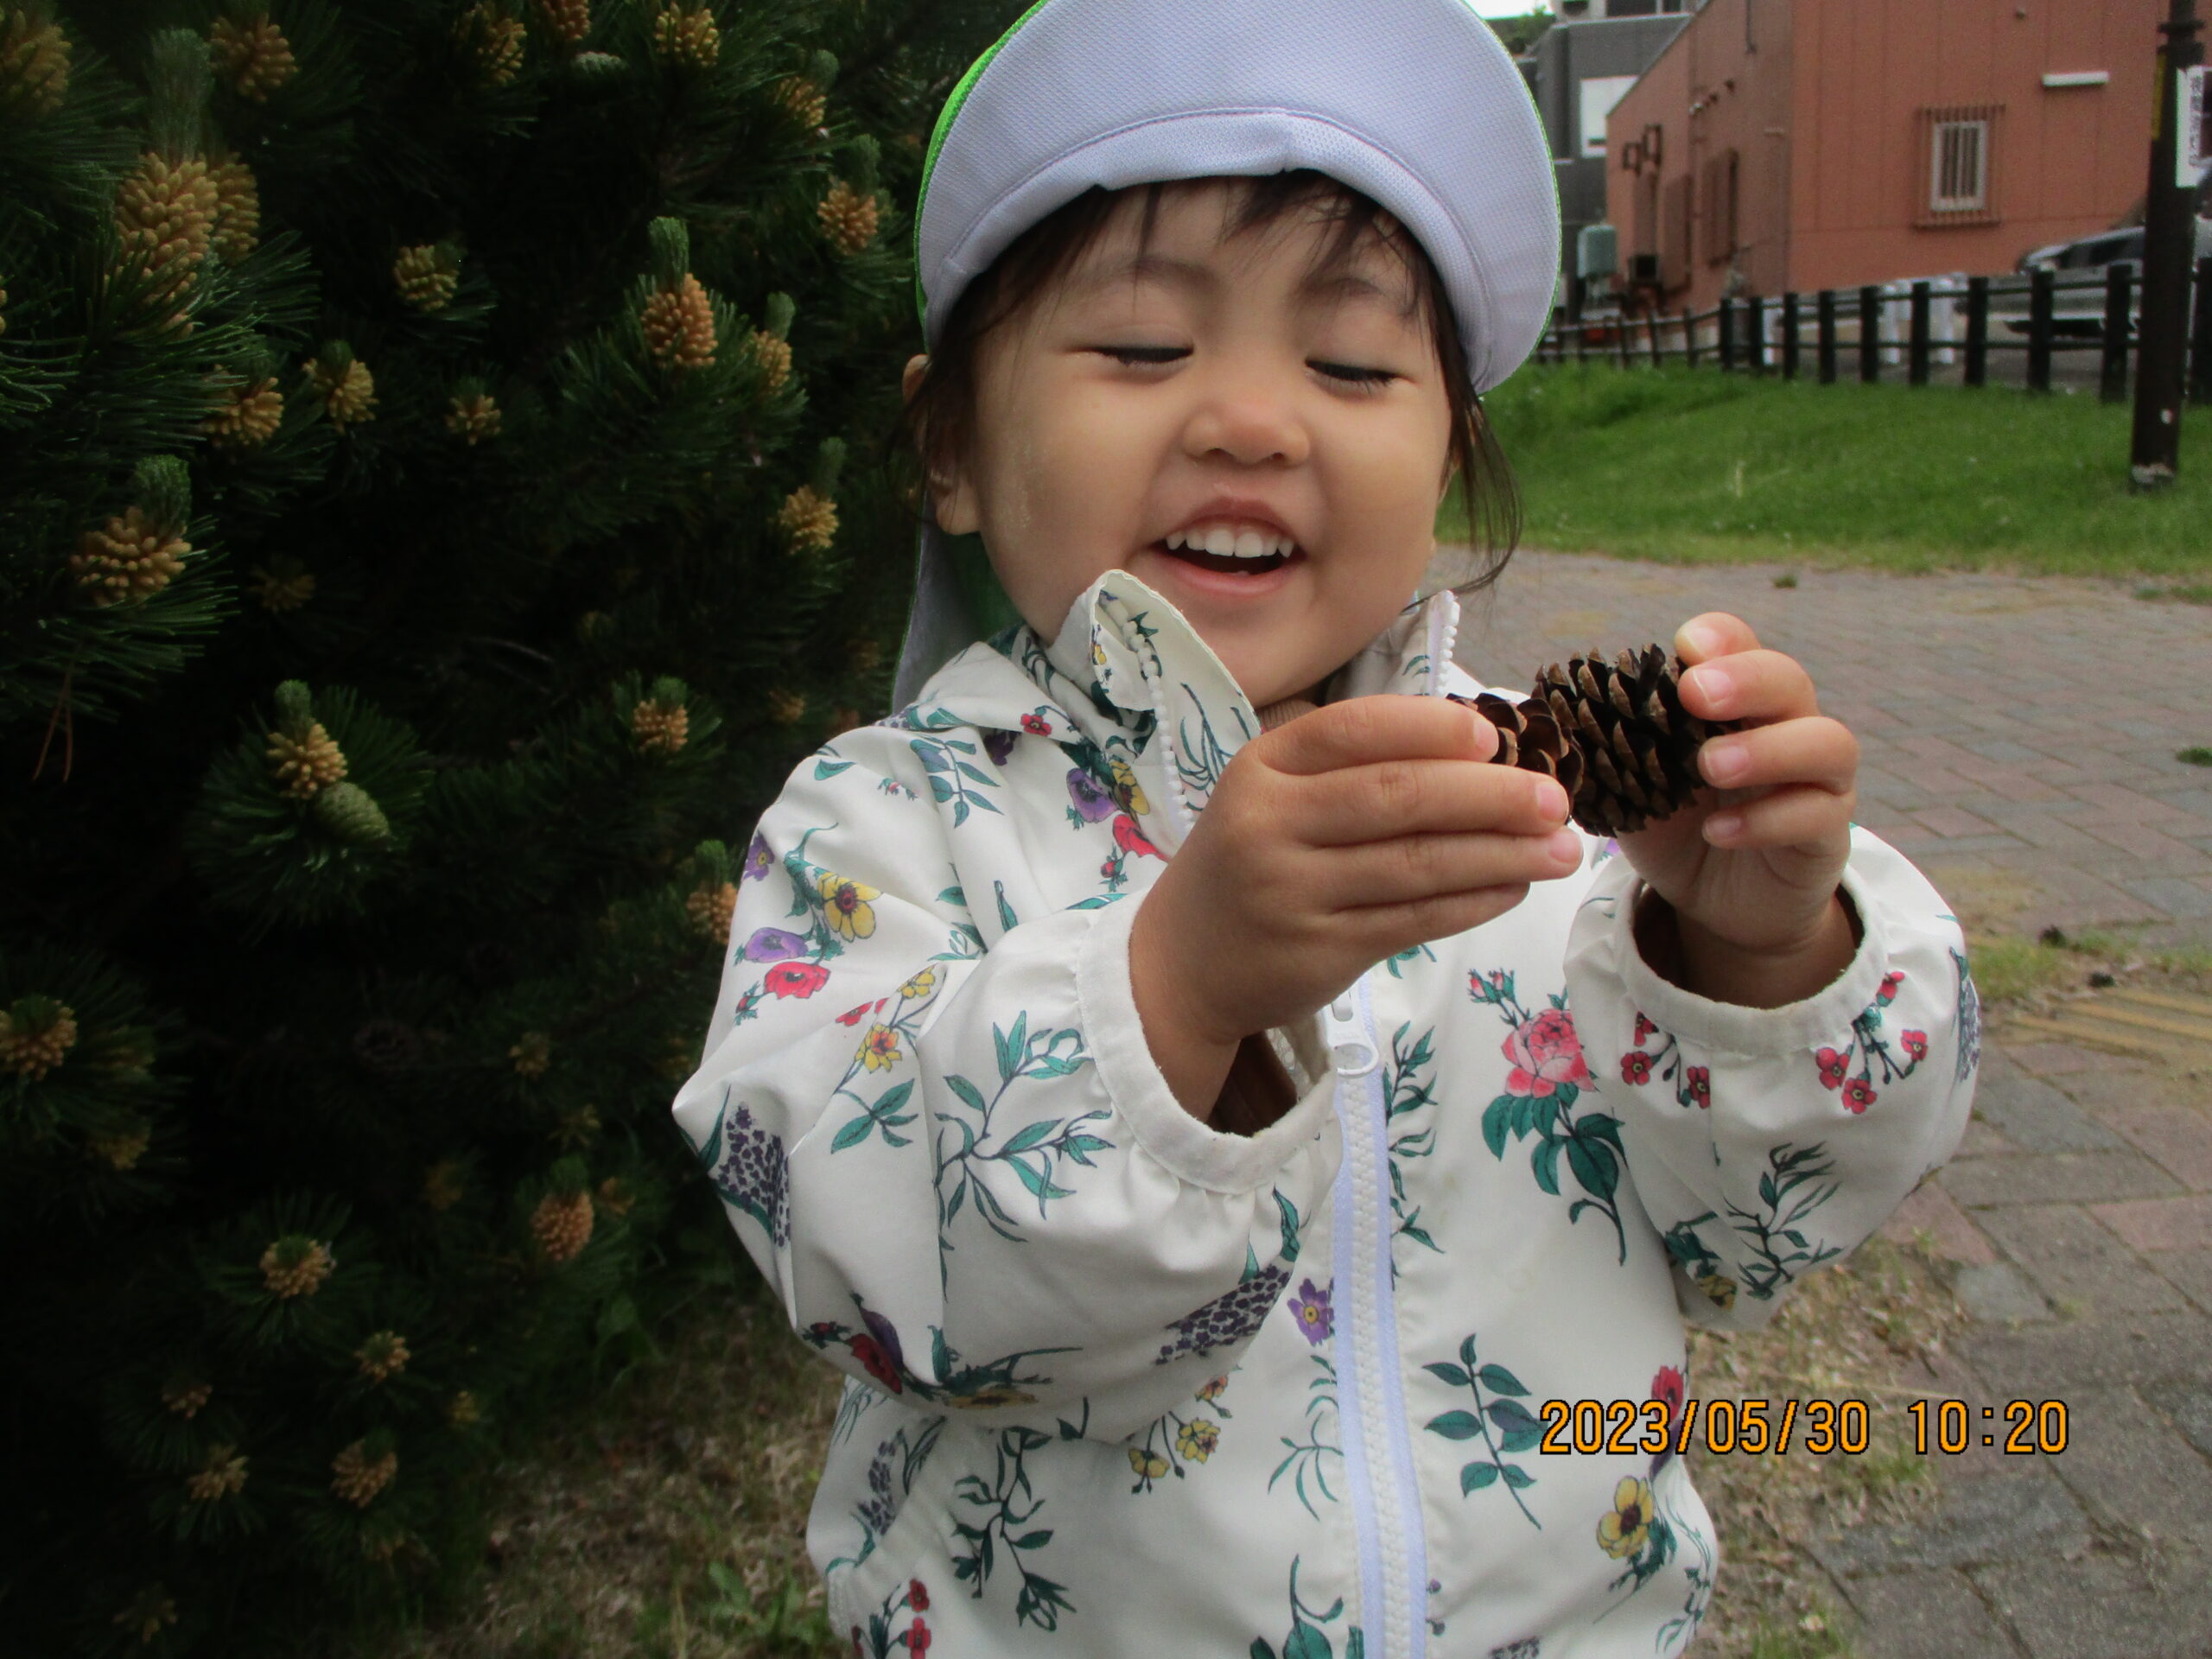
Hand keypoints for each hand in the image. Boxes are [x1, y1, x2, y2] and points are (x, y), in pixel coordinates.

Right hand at [1130, 696, 1581, 1114]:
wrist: (1181, 964)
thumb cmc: (1249, 862)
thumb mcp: (1272, 795)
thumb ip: (1352, 770)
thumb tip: (1484, 754)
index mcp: (1262, 766)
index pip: (1354, 729)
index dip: (1431, 729)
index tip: (1493, 738)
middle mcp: (1271, 824)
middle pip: (1397, 797)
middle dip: (1490, 796)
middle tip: (1556, 798)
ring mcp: (1293, 891)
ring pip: (1417, 864)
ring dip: (1502, 854)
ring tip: (1562, 850)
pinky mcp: (1321, 950)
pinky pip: (1415, 918)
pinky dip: (1474, 902)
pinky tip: (1514, 887)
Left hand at [1618, 614, 1859, 1004]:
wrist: (1719, 903)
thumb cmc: (1676, 826)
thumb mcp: (1631, 786)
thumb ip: (1606, 750)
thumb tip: (1549, 718)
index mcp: (1735, 701)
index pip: (1740, 646)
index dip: (1719, 638)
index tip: (1684, 647)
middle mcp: (1786, 725)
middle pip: (1789, 680)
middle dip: (1745, 679)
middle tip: (1697, 694)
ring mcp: (1819, 777)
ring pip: (1826, 742)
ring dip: (1766, 749)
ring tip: (1710, 767)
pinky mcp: (1829, 832)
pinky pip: (1818, 814)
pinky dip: (1766, 820)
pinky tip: (1718, 832)